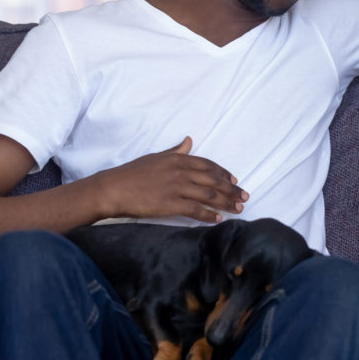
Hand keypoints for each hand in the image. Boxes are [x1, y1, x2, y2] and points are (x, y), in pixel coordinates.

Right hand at [93, 137, 248, 222]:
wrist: (113, 188)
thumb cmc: (133, 173)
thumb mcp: (157, 157)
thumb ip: (176, 151)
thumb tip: (189, 140)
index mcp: (178, 159)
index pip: (209, 166)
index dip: (224, 174)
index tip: (235, 181)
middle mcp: (181, 172)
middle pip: (214, 181)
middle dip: (232, 190)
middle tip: (244, 197)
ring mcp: (177, 188)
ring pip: (209, 196)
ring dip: (226, 203)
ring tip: (238, 209)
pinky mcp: (170, 204)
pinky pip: (196, 210)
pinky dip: (209, 215)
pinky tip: (218, 219)